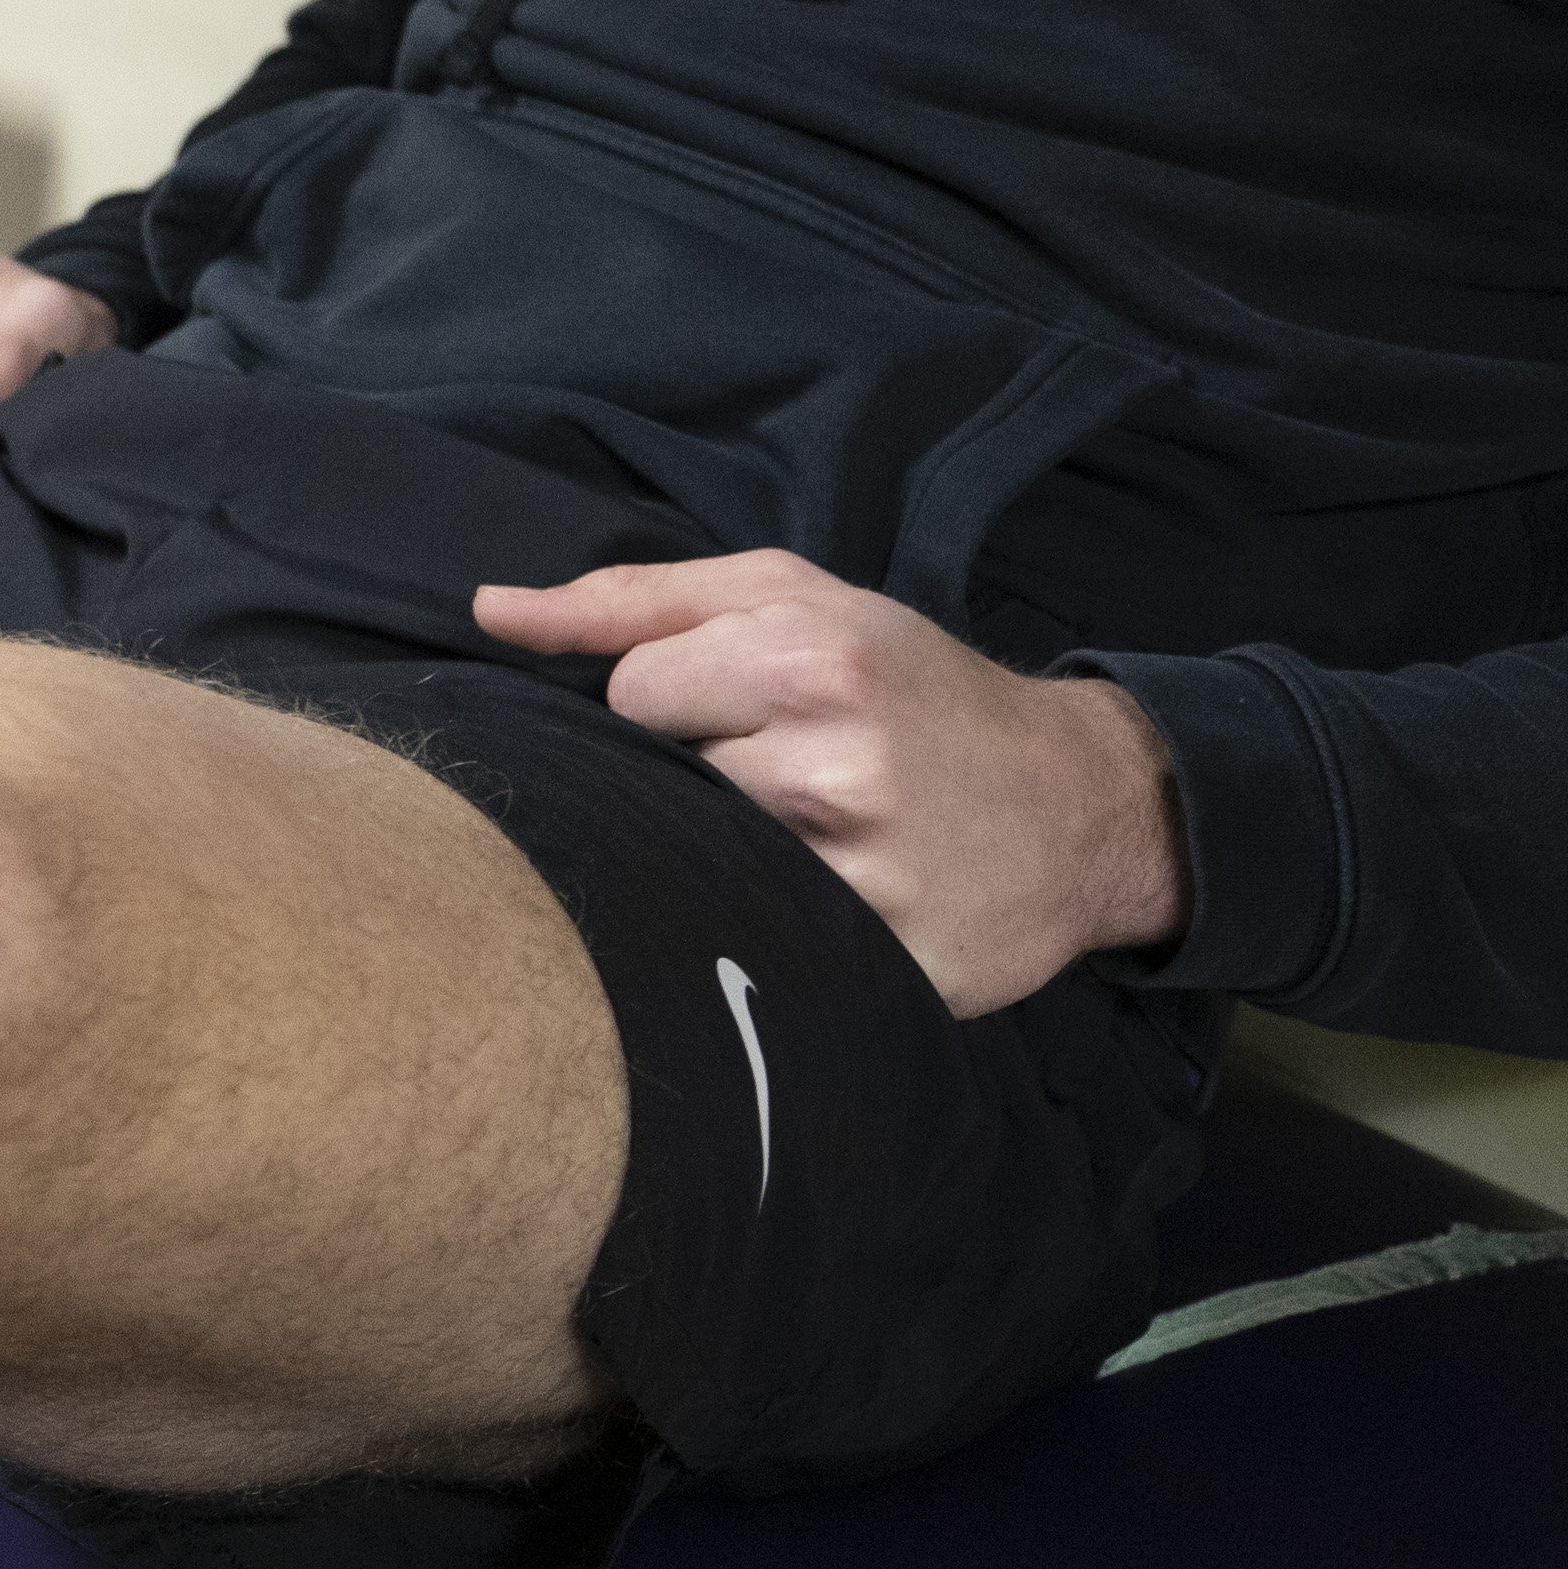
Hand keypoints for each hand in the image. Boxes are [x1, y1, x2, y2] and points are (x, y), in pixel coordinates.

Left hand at [473, 551, 1182, 1018]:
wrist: (1080, 805)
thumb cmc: (915, 688)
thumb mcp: (795, 599)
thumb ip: (632, 601)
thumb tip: (488, 612)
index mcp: (809, 662)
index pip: (627, 698)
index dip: (667, 708)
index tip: (733, 714)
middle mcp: (834, 770)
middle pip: (654, 788)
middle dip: (692, 784)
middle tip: (773, 780)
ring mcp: (862, 881)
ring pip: (696, 873)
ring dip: (725, 859)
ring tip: (804, 837)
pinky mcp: (884, 969)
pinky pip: (758, 953)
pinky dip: (770, 930)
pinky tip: (815, 905)